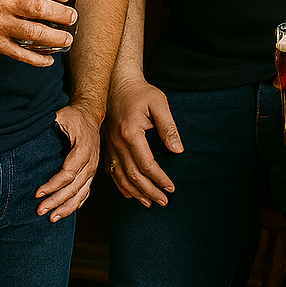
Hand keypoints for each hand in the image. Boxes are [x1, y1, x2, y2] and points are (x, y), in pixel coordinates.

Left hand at [37, 102, 101, 221]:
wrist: (91, 115)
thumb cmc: (73, 116)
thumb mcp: (61, 116)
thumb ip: (50, 127)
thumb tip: (28, 134)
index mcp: (83, 150)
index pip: (68, 174)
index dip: (52, 186)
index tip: (37, 193)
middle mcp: (90, 163)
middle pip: (74, 188)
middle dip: (56, 201)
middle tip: (39, 210)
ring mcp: (92, 170)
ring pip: (81, 194)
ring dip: (65, 208)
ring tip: (51, 218)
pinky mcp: (91, 174)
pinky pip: (85, 193)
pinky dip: (75, 205)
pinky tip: (63, 213)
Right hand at [102, 75, 182, 205]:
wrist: (118, 83)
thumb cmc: (141, 93)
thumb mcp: (159, 104)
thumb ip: (168, 127)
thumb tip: (178, 150)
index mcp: (130, 132)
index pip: (146, 164)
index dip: (160, 178)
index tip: (171, 187)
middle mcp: (117, 142)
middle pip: (133, 175)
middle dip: (149, 191)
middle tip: (164, 201)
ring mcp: (110, 145)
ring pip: (120, 176)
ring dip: (136, 193)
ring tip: (150, 203)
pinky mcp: (107, 146)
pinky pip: (111, 171)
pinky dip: (121, 185)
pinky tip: (130, 194)